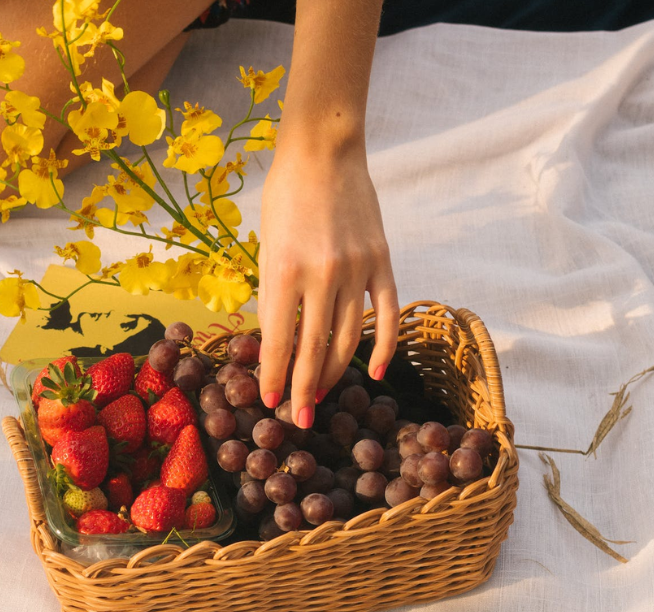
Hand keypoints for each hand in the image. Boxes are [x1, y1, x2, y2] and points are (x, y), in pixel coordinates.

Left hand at [255, 144, 398, 428]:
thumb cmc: (284, 197)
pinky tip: (373, 373)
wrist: (324, 151)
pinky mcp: (382, 261)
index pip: (280, 340)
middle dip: (305, 389)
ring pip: (349, 338)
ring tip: (324, 396)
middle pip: (315, 348)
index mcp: (284, 270)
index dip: (276, 376)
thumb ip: (274, 294)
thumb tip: (276, 343)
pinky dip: (383, 347)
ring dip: (335, 373)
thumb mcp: (267, 246)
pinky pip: (386, 314)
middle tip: (300, 417)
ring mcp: (357, 268)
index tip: (272, 402)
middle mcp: (322, 273)